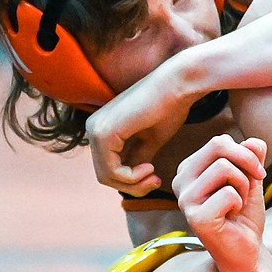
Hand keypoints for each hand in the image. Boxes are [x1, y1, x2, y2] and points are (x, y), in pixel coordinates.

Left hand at [85, 62, 199, 195]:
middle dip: (133, 185)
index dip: (133, 181)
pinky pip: (112, 171)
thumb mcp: (150, 140)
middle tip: (156, 181)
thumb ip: (137, 158)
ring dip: (134, 184)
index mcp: (102, 127)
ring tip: (154, 176)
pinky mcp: (104, 134)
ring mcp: (95, 130)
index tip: (156, 178)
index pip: (108, 167)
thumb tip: (130, 179)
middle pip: (104, 175)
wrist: (177, 85)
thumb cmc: (169, 107)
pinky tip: (150, 168)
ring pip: (106, 176)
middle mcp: (93, 128)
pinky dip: (132, 178)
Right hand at [172, 134, 268, 271]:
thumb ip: (252, 156)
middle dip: (247, 162)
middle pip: (218, 145)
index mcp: (189, 169)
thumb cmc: (244, 214)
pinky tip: (231, 217)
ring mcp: (184, 199)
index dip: (246, 154)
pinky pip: (228, 193)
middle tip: (255, 182)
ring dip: (244, 186)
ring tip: (237, 204)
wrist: (247, 249)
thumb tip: (254, 141)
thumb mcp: (251, 178)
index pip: (219, 141)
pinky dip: (239, 203)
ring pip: (224, 167)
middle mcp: (180, 181)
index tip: (255, 173)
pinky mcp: (195, 217)